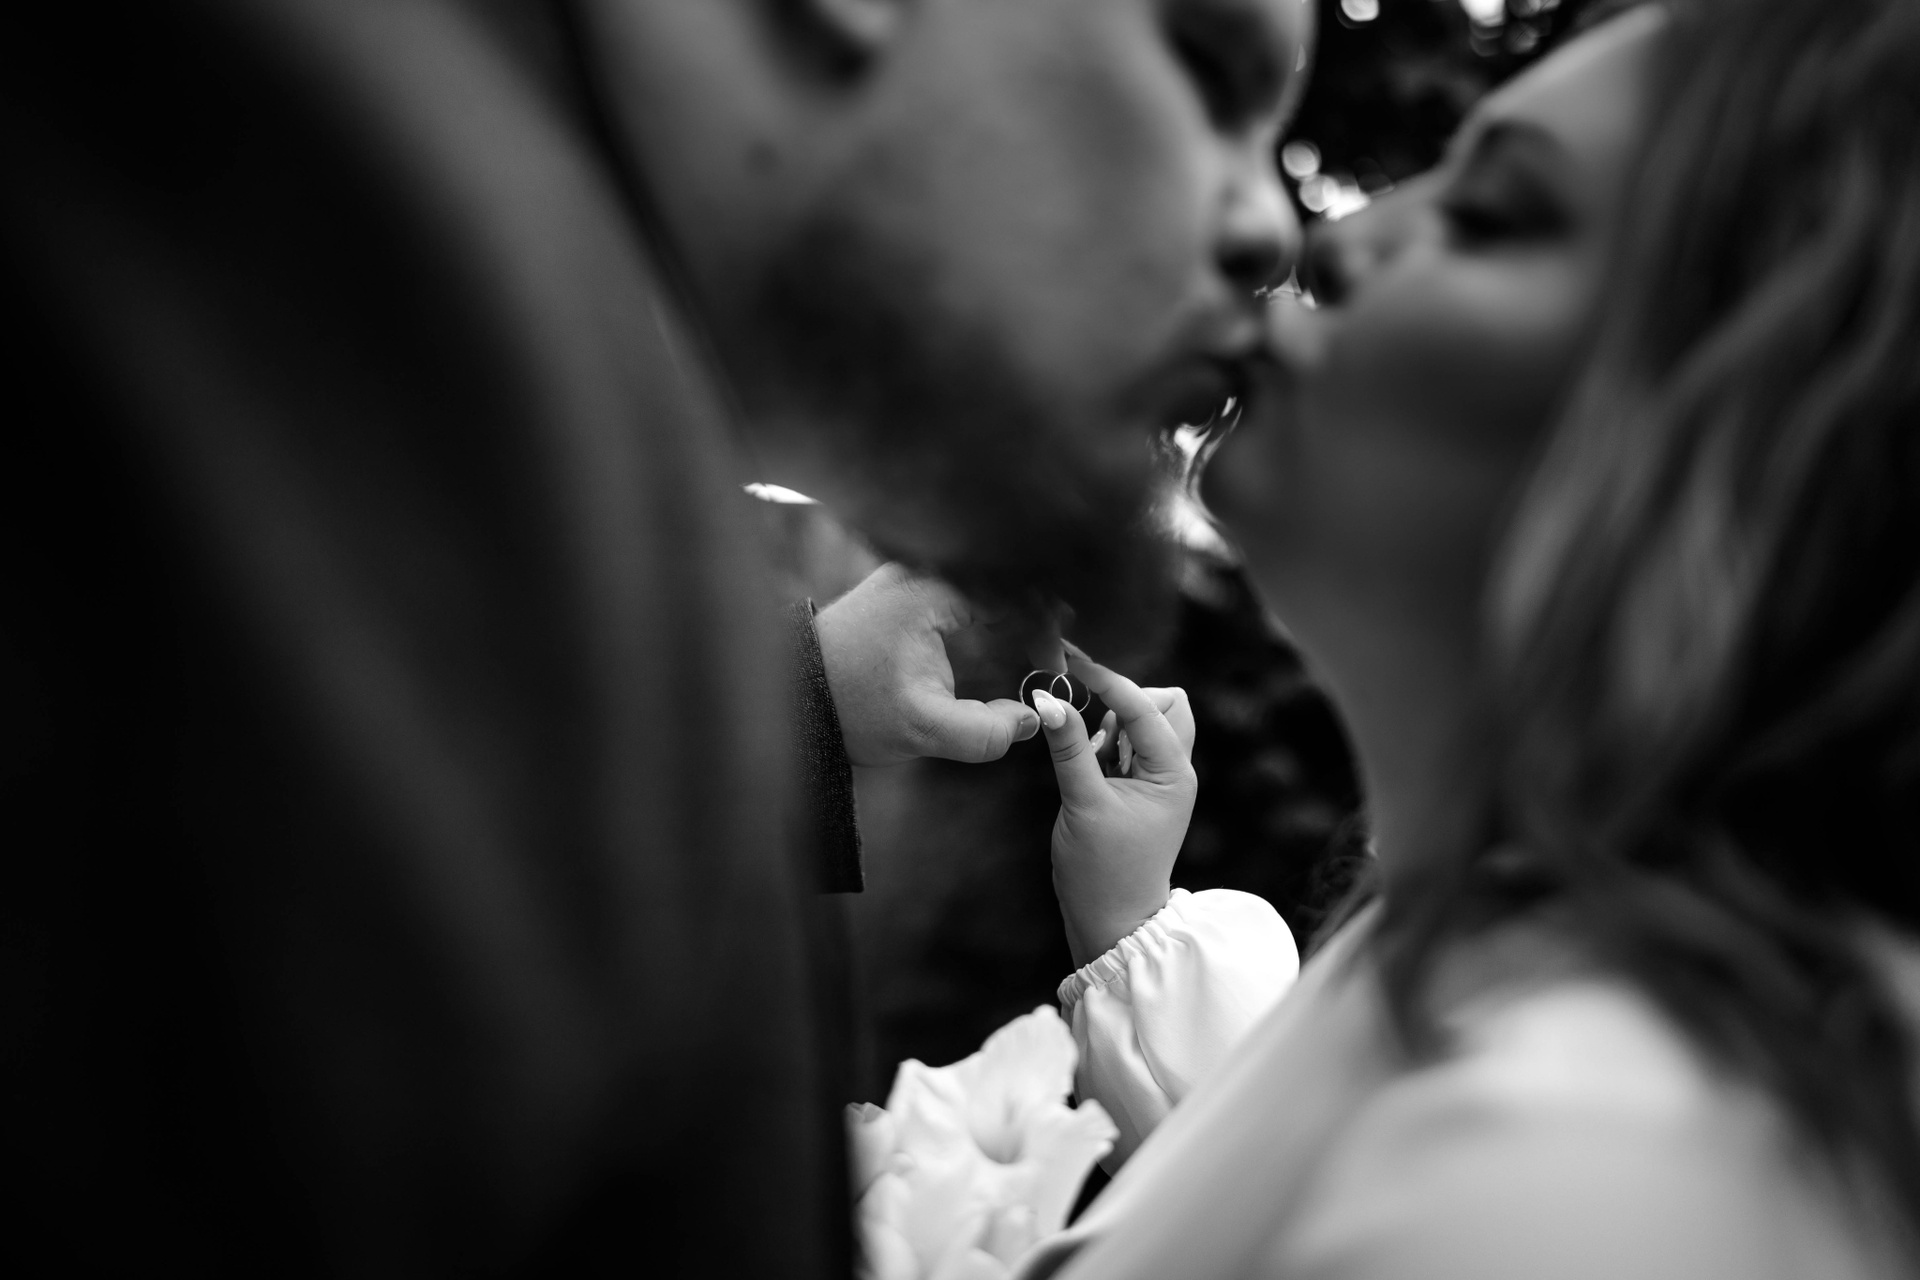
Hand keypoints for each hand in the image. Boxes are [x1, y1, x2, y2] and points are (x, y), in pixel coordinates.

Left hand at [815, 563, 1041, 766]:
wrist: (792, 695)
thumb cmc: (850, 706)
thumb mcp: (922, 730)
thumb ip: (985, 733)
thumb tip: (1031, 719)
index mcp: (930, 589)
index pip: (1016, 589)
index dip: (1046, 630)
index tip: (1051, 671)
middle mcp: (923, 570)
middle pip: (1006, 580)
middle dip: (1037, 622)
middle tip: (1050, 664)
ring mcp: (912, 576)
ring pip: (987, 585)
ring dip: (1015, 619)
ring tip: (1033, 660)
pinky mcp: (905, 591)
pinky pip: (964, 594)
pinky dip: (990, 619)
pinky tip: (1001, 651)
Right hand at [1033, 648, 1197, 966]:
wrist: (1112, 923)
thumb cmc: (1103, 872)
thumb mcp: (1082, 803)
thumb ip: (1069, 748)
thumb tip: (1049, 700)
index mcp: (1173, 773)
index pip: (1146, 706)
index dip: (1109, 681)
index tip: (1073, 662)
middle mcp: (1174, 770)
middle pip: (1164, 704)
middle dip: (1126, 703)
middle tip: (1094, 732)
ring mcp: (1159, 780)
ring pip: (1144, 723)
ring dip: (1113, 726)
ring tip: (1090, 762)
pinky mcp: (1140, 789)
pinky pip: (1128, 746)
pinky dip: (1107, 744)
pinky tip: (1089, 770)